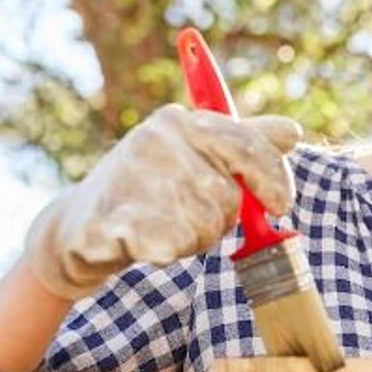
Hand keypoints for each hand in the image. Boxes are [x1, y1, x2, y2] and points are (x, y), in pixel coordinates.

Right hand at [24, 104, 300, 300]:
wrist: (80, 226)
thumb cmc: (151, 188)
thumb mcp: (198, 155)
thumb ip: (246, 142)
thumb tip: (292, 131)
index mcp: (181, 121)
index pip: (249, 145)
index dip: (274, 177)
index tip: (282, 204)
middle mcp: (157, 139)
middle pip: (230, 195)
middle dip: (222, 215)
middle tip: (197, 214)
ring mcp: (135, 175)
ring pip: (207, 225)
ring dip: (195, 236)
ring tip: (163, 222)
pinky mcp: (117, 216)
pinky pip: (177, 245)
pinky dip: (169, 250)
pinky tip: (146, 239)